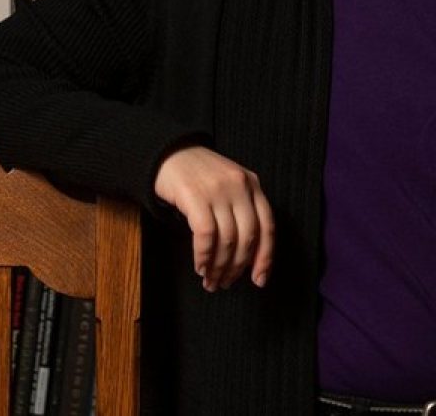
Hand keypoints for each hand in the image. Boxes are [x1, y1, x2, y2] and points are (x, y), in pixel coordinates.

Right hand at [153, 145, 274, 291]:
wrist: (168, 152)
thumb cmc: (198, 176)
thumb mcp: (229, 185)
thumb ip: (242, 210)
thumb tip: (248, 257)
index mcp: (253, 184)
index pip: (267, 227)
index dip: (265, 258)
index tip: (259, 280)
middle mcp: (240, 186)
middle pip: (247, 237)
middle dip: (237, 267)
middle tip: (225, 283)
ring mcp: (218, 190)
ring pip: (227, 240)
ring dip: (219, 267)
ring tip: (210, 280)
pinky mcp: (195, 195)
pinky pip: (206, 235)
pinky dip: (204, 256)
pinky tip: (200, 266)